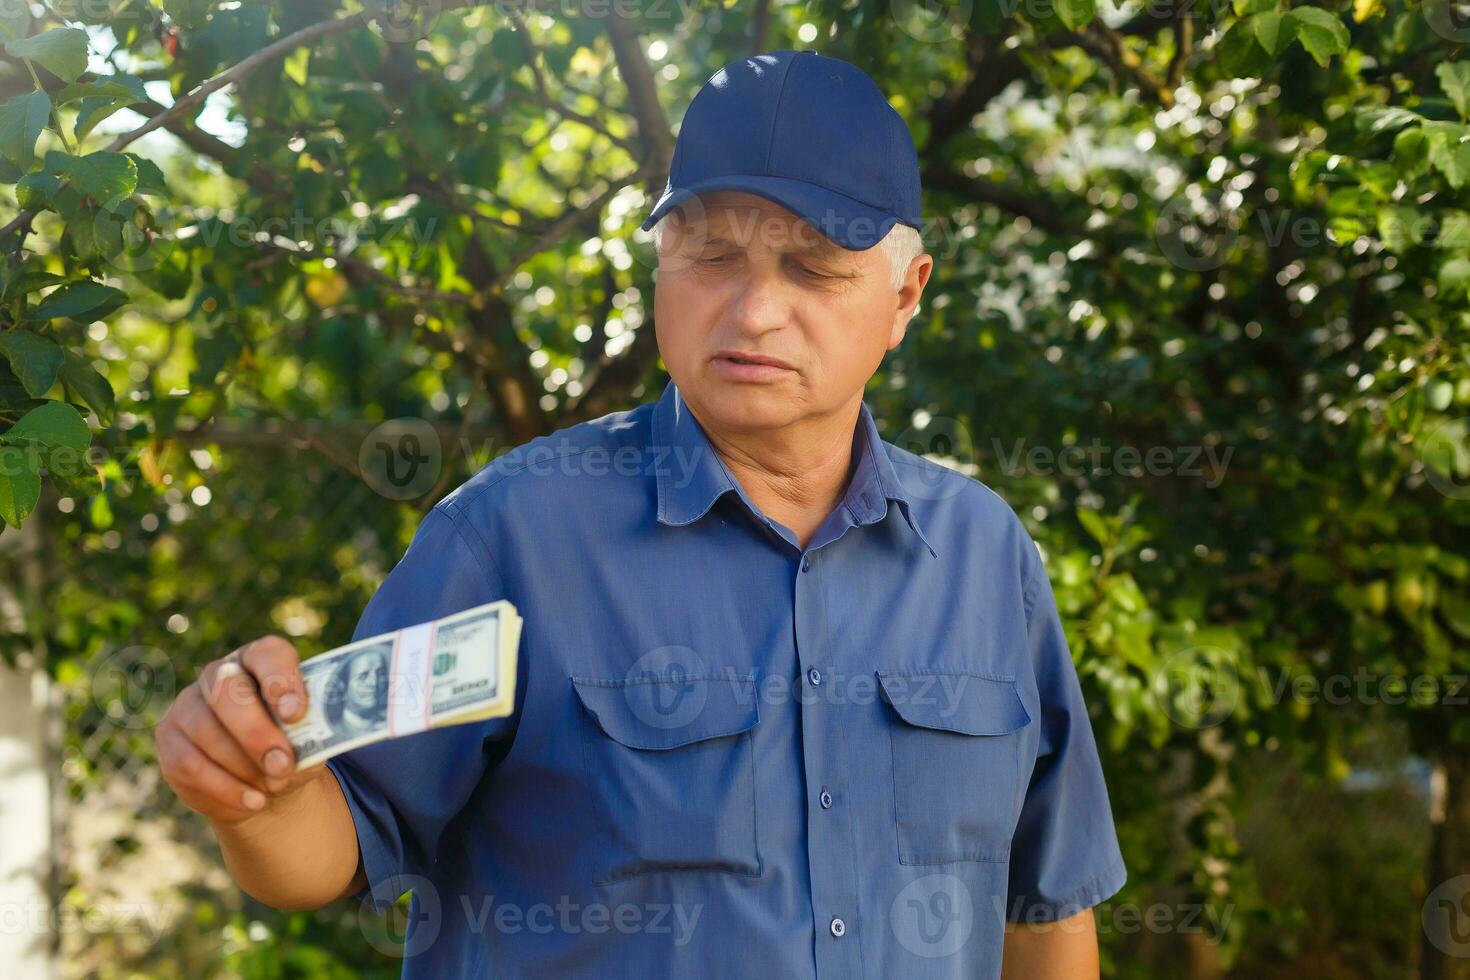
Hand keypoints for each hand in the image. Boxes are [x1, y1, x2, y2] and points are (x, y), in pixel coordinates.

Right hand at [155, 636, 323, 824]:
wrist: (266, 781)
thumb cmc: (293, 748)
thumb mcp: (311, 741)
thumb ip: (310, 738)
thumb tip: (305, 748)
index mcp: (261, 660)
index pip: (268, 655)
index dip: (281, 681)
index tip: (295, 714)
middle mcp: (220, 673)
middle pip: (227, 690)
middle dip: (256, 733)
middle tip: (282, 765)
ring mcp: (188, 703)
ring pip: (206, 731)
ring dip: (243, 767)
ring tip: (273, 788)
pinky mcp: (168, 738)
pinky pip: (190, 765)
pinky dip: (225, 789)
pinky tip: (253, 801)